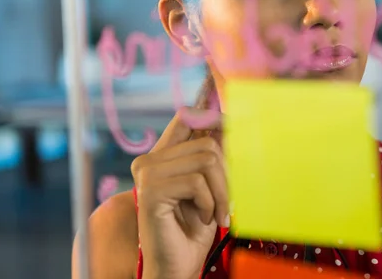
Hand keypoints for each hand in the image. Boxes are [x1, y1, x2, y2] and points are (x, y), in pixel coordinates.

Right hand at [131, 108, 228, 278]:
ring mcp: (147, 174)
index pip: (187, 117)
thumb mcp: (208, 188)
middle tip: (227, 201)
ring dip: (222, 192)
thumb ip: (212, 158)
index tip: (234, 126)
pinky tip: (202, 219)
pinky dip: (210, 203)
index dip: (213, 116)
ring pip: (207, 160)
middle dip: (227, 175)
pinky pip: (198, 182)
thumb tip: (231, 124)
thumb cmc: (193, 231)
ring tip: (216, 213)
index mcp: (161, 157)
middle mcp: (149, 161)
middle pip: (207, 143)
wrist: (176, 267)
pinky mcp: (151, 190)